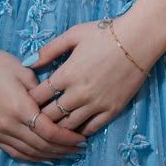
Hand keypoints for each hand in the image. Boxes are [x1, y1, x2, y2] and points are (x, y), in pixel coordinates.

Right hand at [0, 46, 85, 161]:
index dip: (67, 137)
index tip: (82, 137)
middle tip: (80, 148)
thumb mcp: (25, 71)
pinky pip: (15, 152)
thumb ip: (42, 90)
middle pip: (41, 145)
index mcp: (19, 107)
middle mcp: (8, 124)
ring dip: (50, 155)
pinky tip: (45, 156)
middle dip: (63, 149)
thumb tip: (56, 103)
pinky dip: (32, 156)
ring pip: (29, 152)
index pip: (48, 131)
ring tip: (67, 153)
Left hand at [26, 17, 150, 136]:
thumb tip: (28, 62)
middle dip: (40, 117)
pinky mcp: (112, 110)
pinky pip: (91, 129)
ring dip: (58, 127)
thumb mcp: (74, 34)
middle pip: (50, 115)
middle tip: (36, 117)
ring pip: (68, 126)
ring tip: (53, 126)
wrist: (138, 39)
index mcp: (67, 74)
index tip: (28, 100)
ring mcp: (96, 104)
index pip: (39, 96)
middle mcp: (79, 93)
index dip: (30, 100)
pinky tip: (75, 129)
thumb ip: (49, 50)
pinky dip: (80, 131)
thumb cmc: (105, 33)